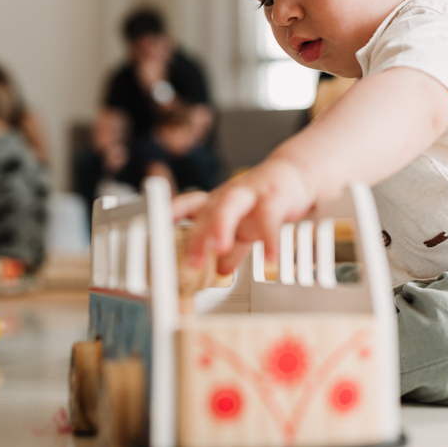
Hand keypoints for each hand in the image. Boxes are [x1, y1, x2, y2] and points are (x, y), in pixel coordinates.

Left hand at [173, 158, 317, 273]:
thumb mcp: (244, 225)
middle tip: (192, 261)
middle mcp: (229, 196)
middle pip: (206, 210)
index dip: (168, 218)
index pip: (186, 207)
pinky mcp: (276, 197)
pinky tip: (270, 259)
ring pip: (230, 205)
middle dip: (196, 235)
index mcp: (216, 204)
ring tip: (220, 248)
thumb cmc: (263, 199)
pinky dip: (269, 240)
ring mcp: (251, 194)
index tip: (152, 234)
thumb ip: (233, 248)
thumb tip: (220, 271)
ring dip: (222, 226)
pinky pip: (270, 218)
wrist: (295, 175)